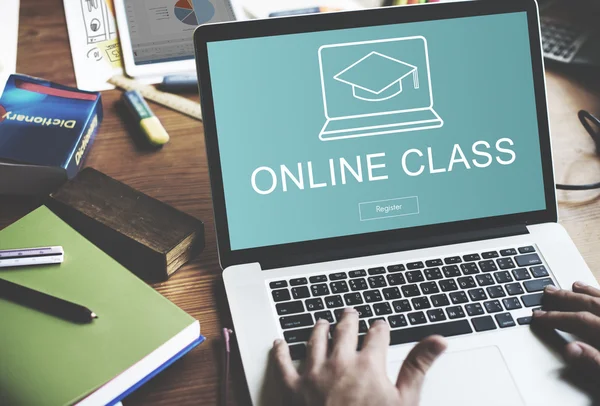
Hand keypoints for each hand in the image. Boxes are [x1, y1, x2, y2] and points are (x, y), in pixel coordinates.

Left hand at [272, 308, 446, 405]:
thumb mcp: (404, 401)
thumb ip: (418, 366)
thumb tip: (438, 340)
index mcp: (368, 364)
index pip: (376, 334)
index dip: (380, 328)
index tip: (381, 325)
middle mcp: (339, 362)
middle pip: (344, 330)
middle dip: (349, 320)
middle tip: (350, 313)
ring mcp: (313, 374)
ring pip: (315, 340)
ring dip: (319, 328)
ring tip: (321, 322)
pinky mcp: (292, 388)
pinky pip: (282, 363)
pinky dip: (281, 351)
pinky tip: (280, 343)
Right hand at [532, 281, 599, 371]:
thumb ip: (595, 362)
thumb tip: (570, 349)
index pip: (580, 320)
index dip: (557, 317)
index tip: (538, 316)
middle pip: (592, 305)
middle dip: (567, 298)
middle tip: (548, 291)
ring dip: (589, 293)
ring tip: (575, 286)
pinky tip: (599, 296)